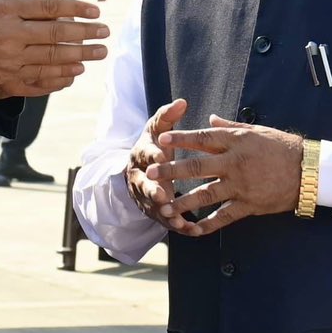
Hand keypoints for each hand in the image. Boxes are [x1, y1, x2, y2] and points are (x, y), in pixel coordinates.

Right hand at [0, 0, 107, 89]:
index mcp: (6, 9)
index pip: (49, 7)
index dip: (76, 8)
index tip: (95, 10)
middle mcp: (11, 34)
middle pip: (57, 33)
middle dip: (85, 33)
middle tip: (105, 32)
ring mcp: (9, 58)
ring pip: (52, 57)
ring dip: (80, 55)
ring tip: (99, 53)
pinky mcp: (5, 77)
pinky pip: (39, 78)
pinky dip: (59, 76)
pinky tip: (74, 72)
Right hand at [126, 99, 188, 231]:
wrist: (140, 169)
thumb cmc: (155, 146)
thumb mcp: (157, 129)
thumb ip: (168, 117)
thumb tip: (182, 102)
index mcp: (140, 154)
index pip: (145, 154)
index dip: (153, 156)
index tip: (162, 156)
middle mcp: (139, 178)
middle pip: (144, 185)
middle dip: (153, 190)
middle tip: (163, 194)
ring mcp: (145, 197)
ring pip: (153, 207)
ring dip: (165, 213)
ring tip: (178, 219)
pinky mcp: (154, 211)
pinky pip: (165, 221)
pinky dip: (177, 226)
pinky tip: (192, 230)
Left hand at [149, 116, 304, 235]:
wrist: (309, 171)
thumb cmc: (283, 147)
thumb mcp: (256, 131)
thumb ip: (230, 127)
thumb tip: (210, 119)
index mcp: (236, 141)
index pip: (203, 139)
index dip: (181, 139)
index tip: (161, 139)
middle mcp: (235, 162)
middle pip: (196, 167)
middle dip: (170, 171)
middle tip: (150, 174)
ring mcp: (241, 185)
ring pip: (205, 194)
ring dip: (182, 201)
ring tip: (164, 206)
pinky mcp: (248, 205)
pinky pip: (223, 217)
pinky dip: (207, 224)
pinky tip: (191, 229)